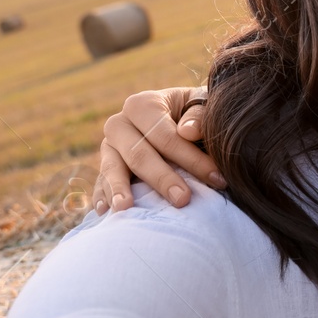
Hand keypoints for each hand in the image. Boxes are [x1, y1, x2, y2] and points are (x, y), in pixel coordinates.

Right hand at [94, 87, 222, 212]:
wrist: (177, 119)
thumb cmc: (194, 114)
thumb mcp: (201, 106)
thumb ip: (199, 116)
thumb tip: (187, 131)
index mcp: (142, 105)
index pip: (165, 136)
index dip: (192, 158)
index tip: (217, 178)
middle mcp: (119, 124)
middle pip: (139, 154)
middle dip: (163, 179)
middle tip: (183, 200)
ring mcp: (108, 148)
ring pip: (112, 169)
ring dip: (119, 190)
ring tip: (125, 208)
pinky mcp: (104, 168)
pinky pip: (100, 184)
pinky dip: (102, 197)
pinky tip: (105, 212)